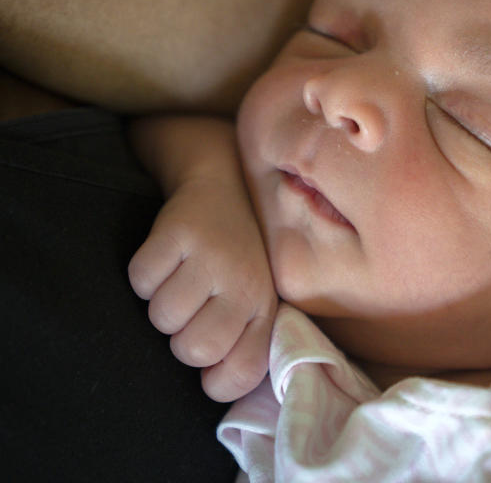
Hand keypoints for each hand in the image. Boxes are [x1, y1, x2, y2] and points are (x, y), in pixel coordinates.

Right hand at [129, 177, 276, 401]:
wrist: (221, 190)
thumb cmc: (233, 259)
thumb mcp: (251, 300)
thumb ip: (241, 344)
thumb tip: (212, 386)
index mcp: (264, 308)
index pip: (241, 373)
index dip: (214, 380)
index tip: (207, 362)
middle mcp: (245, 283)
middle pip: (192, 349)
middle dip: (179, 338)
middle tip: (190, 310)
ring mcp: (214, 257)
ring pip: (162, 317)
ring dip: (159, 304)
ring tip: (179, 279)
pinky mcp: (181, 233)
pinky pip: (141, 280)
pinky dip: (143, 275)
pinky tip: (166, 258)